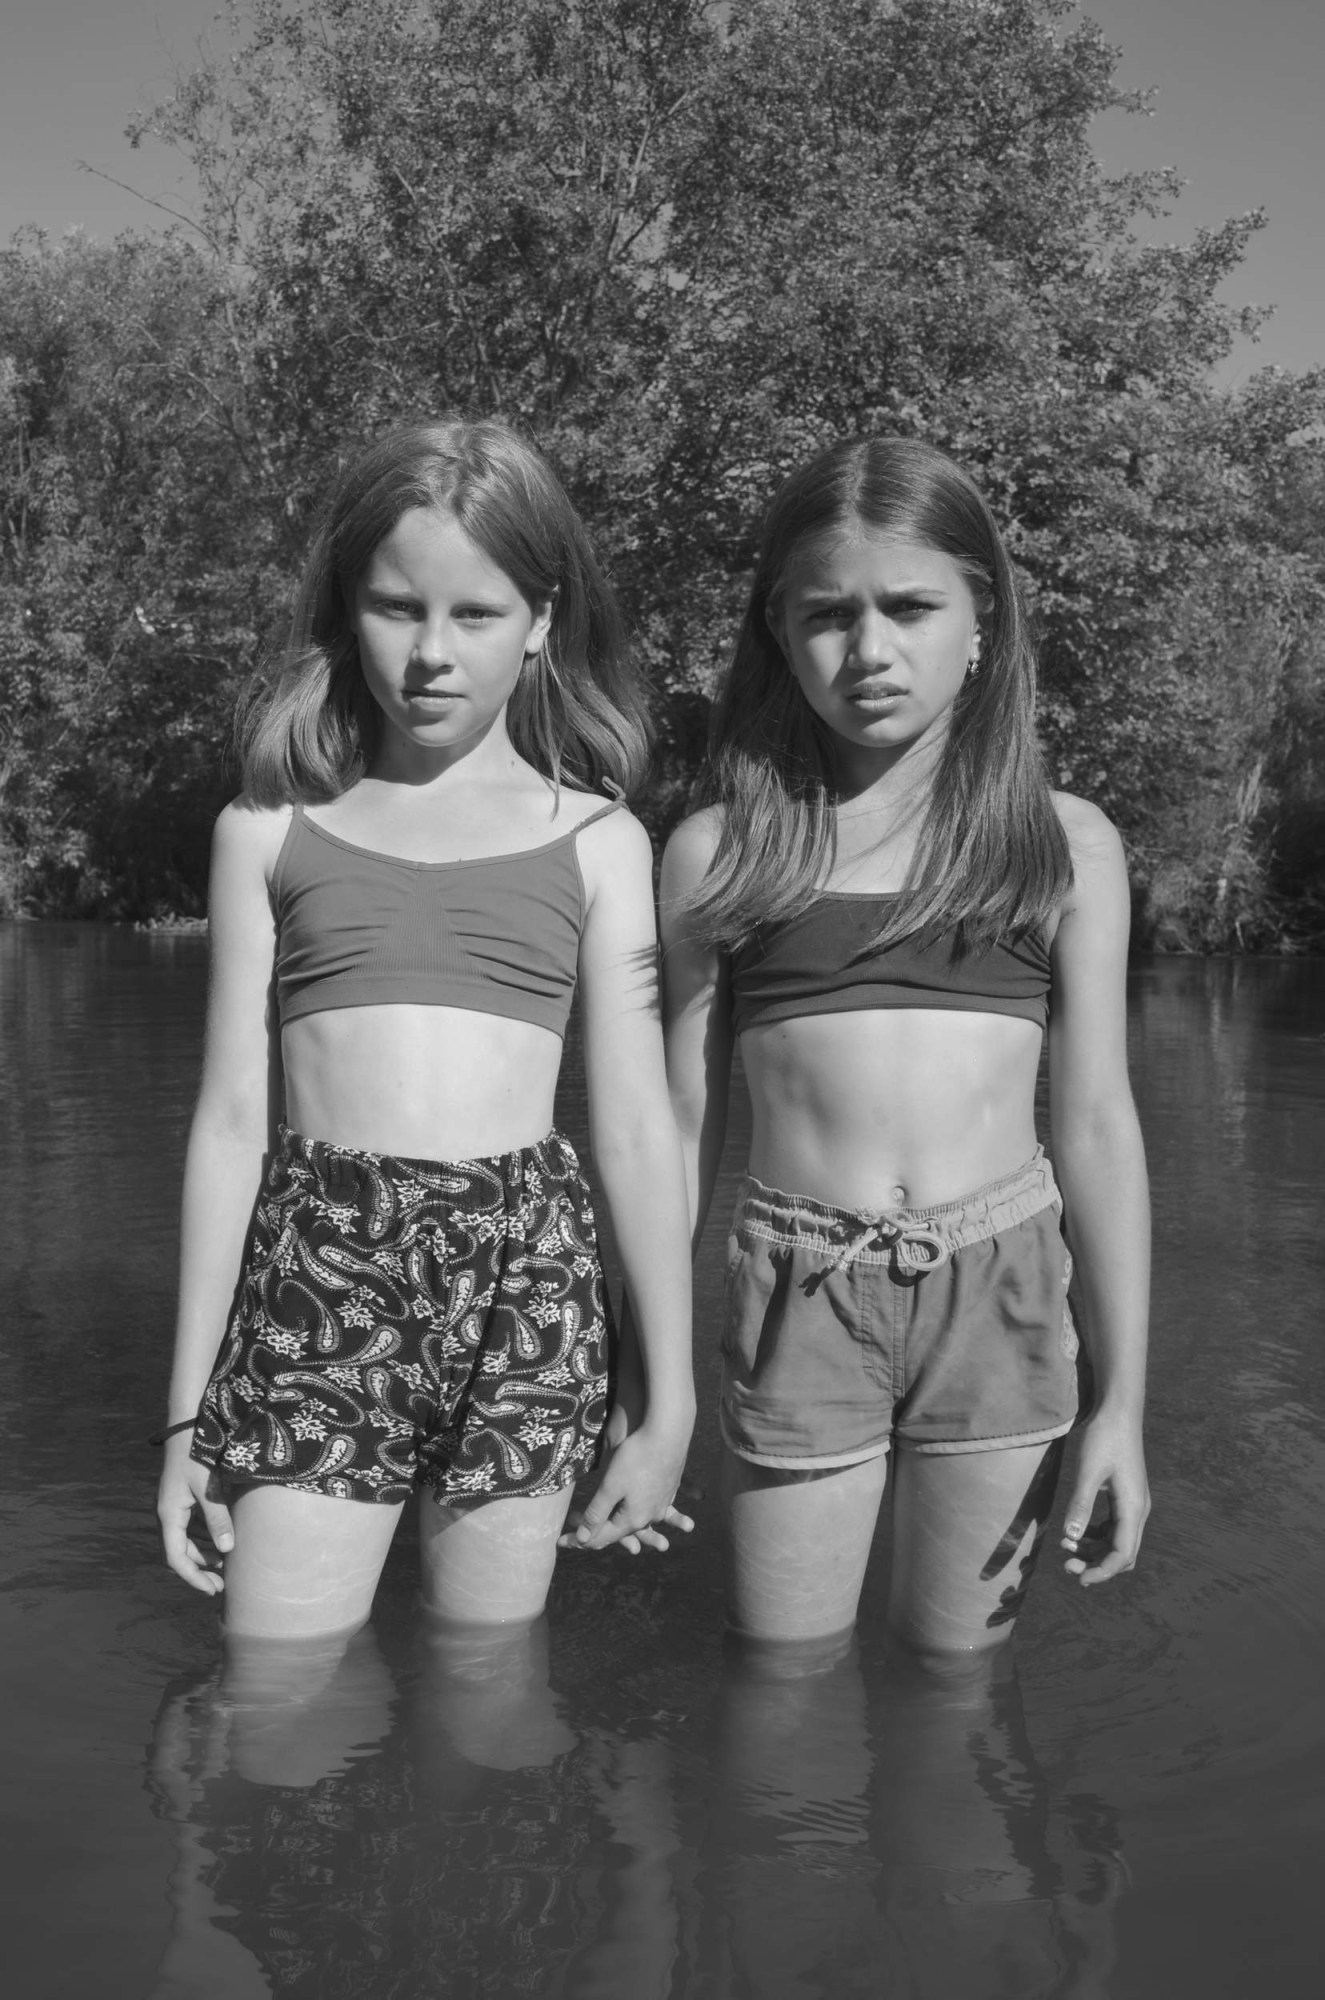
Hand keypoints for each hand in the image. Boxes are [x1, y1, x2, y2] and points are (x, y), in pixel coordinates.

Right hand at [157, 1435, 233, 1595]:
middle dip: (199, 1570)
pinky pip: (189, 1527)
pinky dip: (202, 1538)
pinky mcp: (180, 1499)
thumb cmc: (197, 1456)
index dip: (193, 1577)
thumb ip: (218, 1518)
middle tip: (221, 1584)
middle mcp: (167, 1514)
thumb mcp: (209, 1488)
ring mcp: (172, 1507)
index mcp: (169, 1515)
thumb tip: (227, 1551)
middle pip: (179, 1553)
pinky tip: (220, 1540)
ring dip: (201, 1555)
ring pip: (183, 1541)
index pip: (176, 1559)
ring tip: (224, 1565)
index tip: (212, 1590)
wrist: (186, 1427)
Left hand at [559, 1412, 694, 1554]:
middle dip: (596, 1531)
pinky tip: (630, 1505)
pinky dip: (632, 1509)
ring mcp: (661, 1503)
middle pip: (617, 1530)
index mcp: (634, 1519)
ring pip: (633, 1519)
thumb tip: (582, 1539)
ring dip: (615, 1522)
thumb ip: (596, 1513)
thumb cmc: (636, 1458)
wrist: (669, 1434)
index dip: (579, 1540)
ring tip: (601, 1525)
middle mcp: (650, 1516)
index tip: (560, 1541)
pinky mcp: (668, 1489)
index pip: (601, 1537)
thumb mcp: (610, 1486)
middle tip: (575, 1530)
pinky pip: (646, 1505)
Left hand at [1060, 1410, 1148, 1585]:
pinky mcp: (1124, 1496)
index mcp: (1133, 1508)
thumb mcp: (1088, 1471)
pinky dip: (1096, 1536)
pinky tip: (1076, 1532)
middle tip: (1066, 1562)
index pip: (1122, 1554)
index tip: (1079, 1578)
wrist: (1119, 1412)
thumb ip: (1081, 1504)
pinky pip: (1113, 1528)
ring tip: (1066, 1547)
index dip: (1102, 1571)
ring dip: (1094, 1550)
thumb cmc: (1104, 1437)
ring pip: (1117, 1542)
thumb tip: (1072, 1538)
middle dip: (1096, 1564)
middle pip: (1122, 1553)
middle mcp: (1137, 1510)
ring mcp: (1133, 1504)